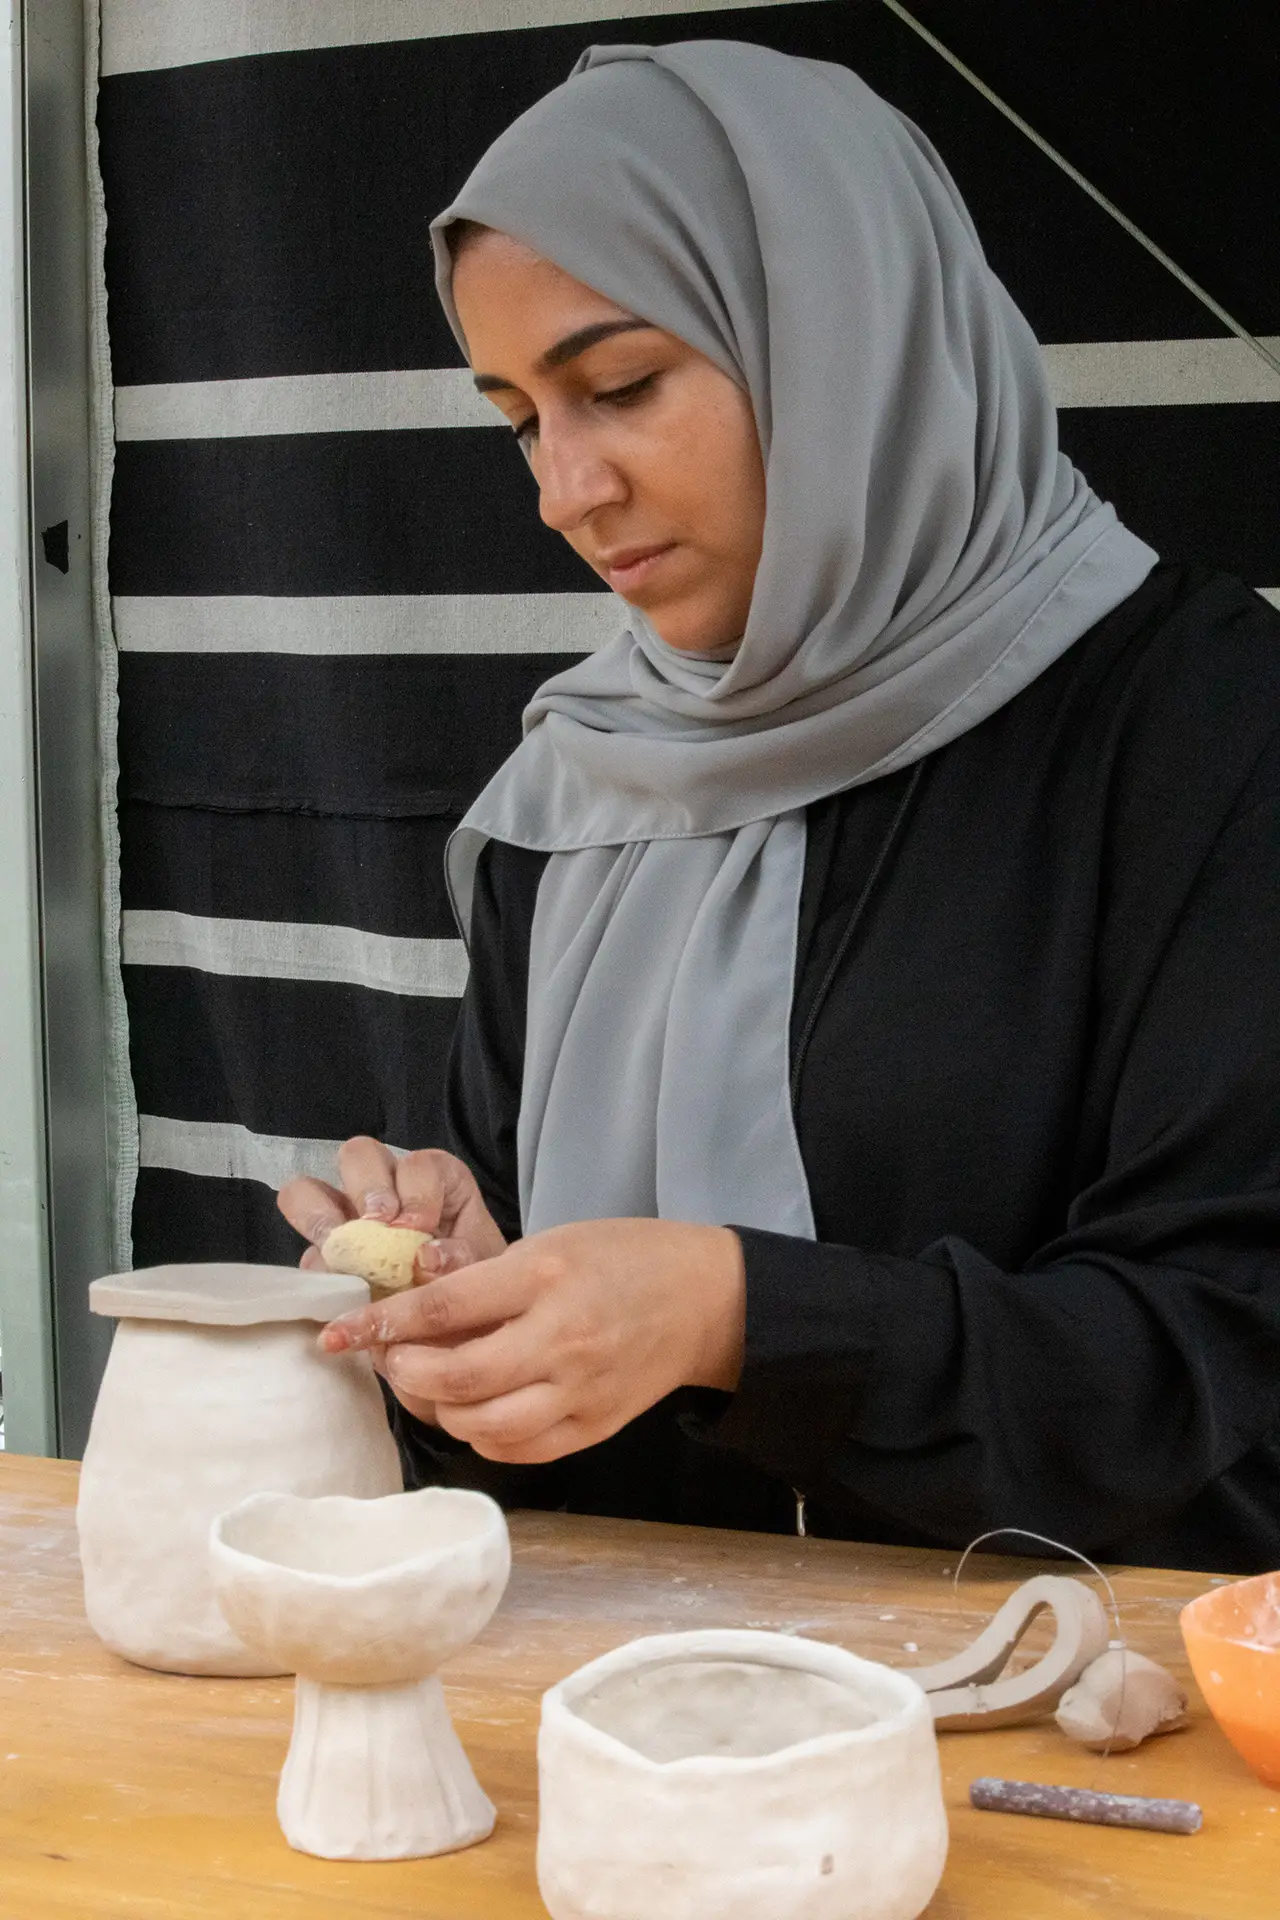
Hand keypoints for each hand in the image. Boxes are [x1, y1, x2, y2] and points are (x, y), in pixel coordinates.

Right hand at [277, 1136, 507, 1273]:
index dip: (415, 1191)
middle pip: (358, 1155)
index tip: (420, 1227)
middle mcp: (384, 1187)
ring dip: (320, 1215)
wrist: (459, 1319)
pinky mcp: (325, 1259)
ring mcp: (347, 1218)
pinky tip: (336, 1287)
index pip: (418, 1163)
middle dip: (366, 1187)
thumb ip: (462, 1258)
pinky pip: (304, 1252)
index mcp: (432, 1178)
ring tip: (340, 1250)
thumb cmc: (474, 1277)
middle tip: (378, 1225)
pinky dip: (316, 1267)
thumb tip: (425, 1258)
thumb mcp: (482, 1266)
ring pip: (308, 1189)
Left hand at [318, 1217, 746, 1463]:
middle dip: (406, 1375)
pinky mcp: (593, 1427)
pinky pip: (518, 1450)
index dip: (382, 1325)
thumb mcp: (550, 1242)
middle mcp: (561, 1339)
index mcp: (544, 1276)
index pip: (443, 1308)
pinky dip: (482, 1435)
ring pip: (482, 1425)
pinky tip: (475, 1409)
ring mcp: (579, 1390)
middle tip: (392, 1359)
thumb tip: (412, 1298)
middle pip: (456, 1379)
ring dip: (441, 1409)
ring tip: (432, 1385)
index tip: (339, 1333)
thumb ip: (483, 1277)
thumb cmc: (621, 1258)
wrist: (704, 1299)